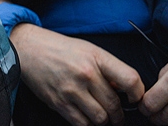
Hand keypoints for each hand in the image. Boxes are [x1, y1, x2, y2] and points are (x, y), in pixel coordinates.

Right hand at [12, 24, 144, 125]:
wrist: (30, 49)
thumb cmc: (61, 49)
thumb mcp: (89, 50)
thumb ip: (108, 68)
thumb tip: (125, 89)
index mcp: (97, 57)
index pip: (130, 79)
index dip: (138, 93)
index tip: (135, 98)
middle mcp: (86, 74)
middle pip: (114, 105)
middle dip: (119, 114)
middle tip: (117, 114)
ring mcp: (72, 90)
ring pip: (100, 118)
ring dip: (105, 121)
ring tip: (103, 115)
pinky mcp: (59, 103)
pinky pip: (82, 123)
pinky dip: (88, 124)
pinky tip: (87, 116)